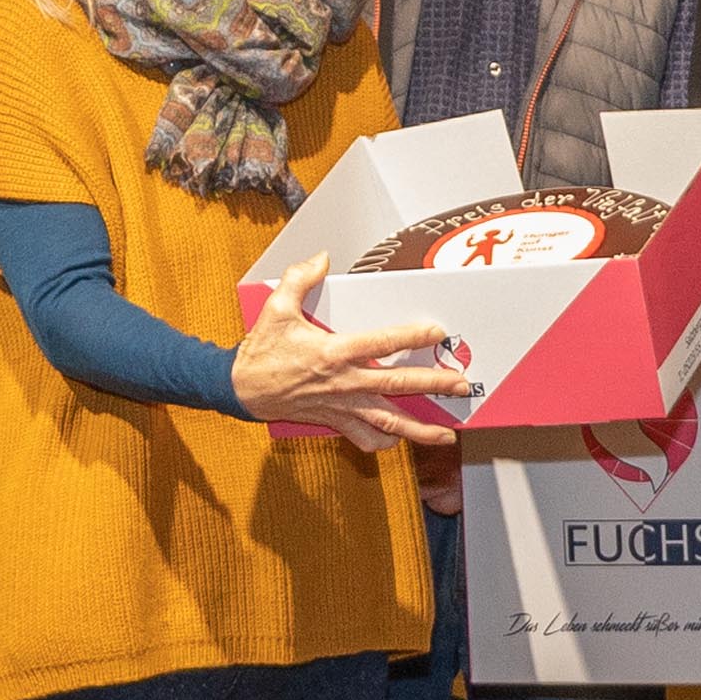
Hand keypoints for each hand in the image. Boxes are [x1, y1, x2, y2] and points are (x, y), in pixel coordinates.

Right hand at [229, 261, 460, 450]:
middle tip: (461, 384)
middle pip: (396, 385)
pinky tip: (400, 441)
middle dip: (432, 384)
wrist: (239, 389)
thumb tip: (322, 257)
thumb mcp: (276, 307)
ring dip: (419, 430)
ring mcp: (340, 406)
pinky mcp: (333, 421)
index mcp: (332, 351)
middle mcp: (342, 382)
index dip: (411, 337)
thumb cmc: (261, 350)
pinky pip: (363, 438)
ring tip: (446, 434)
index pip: (380, 343)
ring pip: (387, 421)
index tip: (437, 332)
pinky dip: (383, 442)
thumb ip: (300, 278)